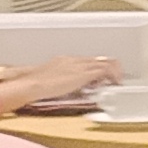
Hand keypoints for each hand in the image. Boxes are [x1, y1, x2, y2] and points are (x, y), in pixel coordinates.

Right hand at [0, 55, 117, 104]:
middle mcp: (74, 60)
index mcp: (65, 60)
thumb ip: (60, 82)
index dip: (98, 68)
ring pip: (104, 62)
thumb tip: (65, 89)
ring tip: (116, 82)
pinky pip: (104, 70)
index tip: (102, 77)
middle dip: (109, 69)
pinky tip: (113, 84)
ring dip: (113, 72)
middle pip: (98, 59)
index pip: (87, 60)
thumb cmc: (35, 85)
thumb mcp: (50, 81)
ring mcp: (79, 66)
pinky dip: (112, 76)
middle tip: (114, 79)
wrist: (31, 84)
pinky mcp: (83, 74)